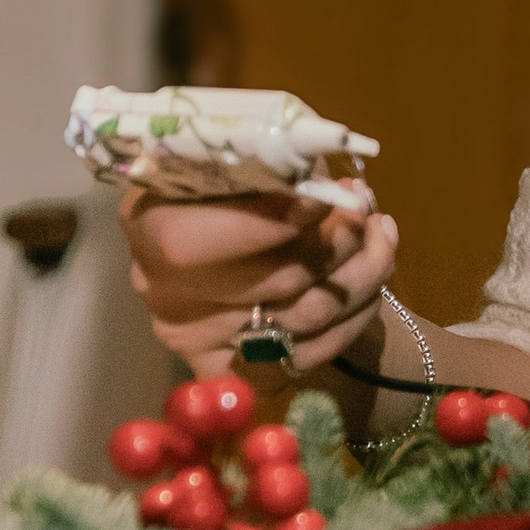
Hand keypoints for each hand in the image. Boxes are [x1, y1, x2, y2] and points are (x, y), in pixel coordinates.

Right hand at [121, 186, 399, 378]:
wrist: (230, 248)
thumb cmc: (229, 185)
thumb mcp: (234, 159)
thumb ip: (265, 168)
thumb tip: (317, 176)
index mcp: (149, 223)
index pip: (197, 243)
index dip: (273, 222)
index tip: (328, 194)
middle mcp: (162, 289)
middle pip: (276, 277)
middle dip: (341, 237)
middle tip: (365, 205)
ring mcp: (197, 338)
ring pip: (310, 314)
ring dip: (365, 269)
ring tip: (380, 231)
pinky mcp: (234, 370)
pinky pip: (314, 352)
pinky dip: (358, 312)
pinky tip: (372, 275)